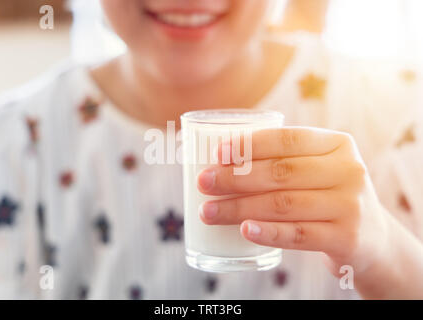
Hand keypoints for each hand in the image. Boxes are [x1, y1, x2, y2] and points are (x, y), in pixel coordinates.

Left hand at [197, 127, 392, 275]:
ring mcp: (349, 205)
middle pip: (280, 172)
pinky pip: (298, 235)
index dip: (250, 145)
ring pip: (283, 204)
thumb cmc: (327, 195)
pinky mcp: (346, 238)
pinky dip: (268, 232)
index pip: (288, 139)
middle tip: (204, 183)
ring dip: (239, 208)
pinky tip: (244, 230)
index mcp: (337, 144)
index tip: (217, 154)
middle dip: (235, 178)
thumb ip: (283, 161)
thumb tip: (220, 161)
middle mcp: (348, 170)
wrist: (372, 237)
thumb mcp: (318, 169)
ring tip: (209, 211)